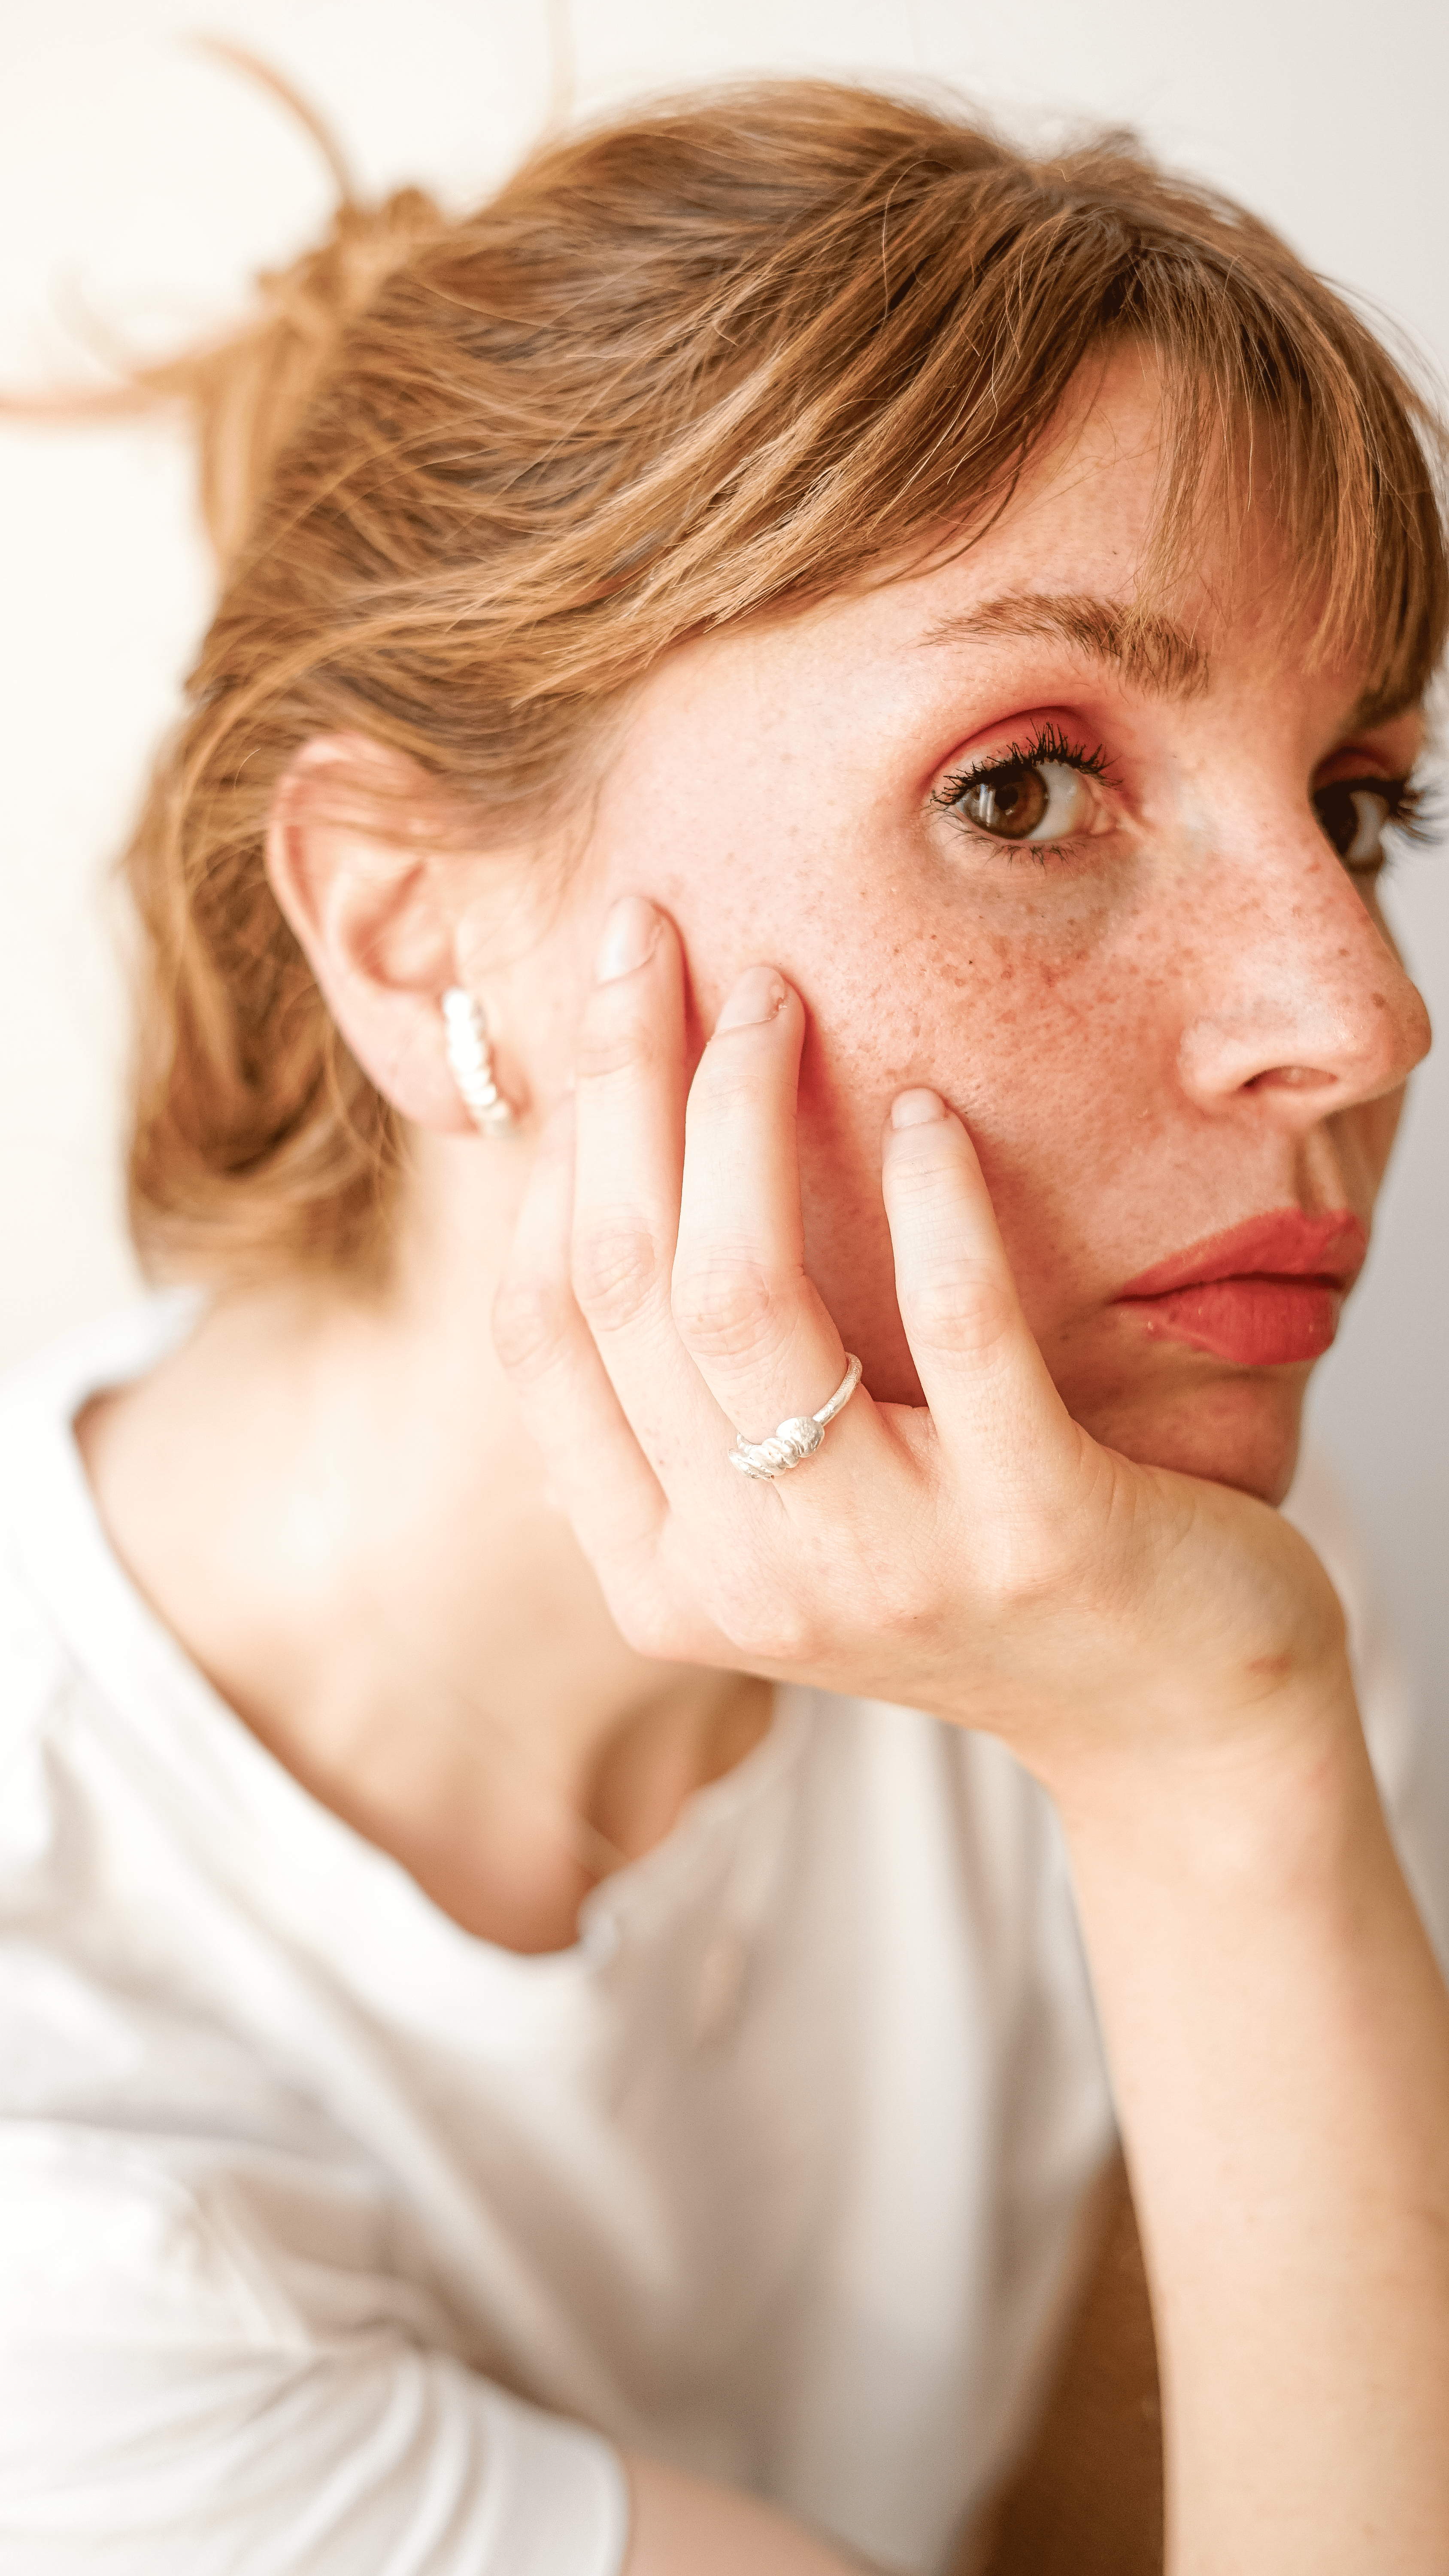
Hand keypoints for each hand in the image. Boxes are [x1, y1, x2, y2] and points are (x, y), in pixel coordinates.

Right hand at [493, 897, 1349, 1803]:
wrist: (1173, 1717)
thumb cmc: (975, 1569)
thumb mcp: (798, 1514)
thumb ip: (695, 1402)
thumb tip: (603, 1172)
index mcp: (660, 1572)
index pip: (542, 1333)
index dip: (554, 1151)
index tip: (599, 1011)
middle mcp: (741, 1583)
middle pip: (630, 1282)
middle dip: (629, 1080)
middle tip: (658, 939)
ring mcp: (881, 1568)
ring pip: (743, 1299)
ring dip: (745, 1114)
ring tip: (777, 996)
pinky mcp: (1031, 1531)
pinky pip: (957, 1329)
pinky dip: (932, 1199)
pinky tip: (926, 1113)